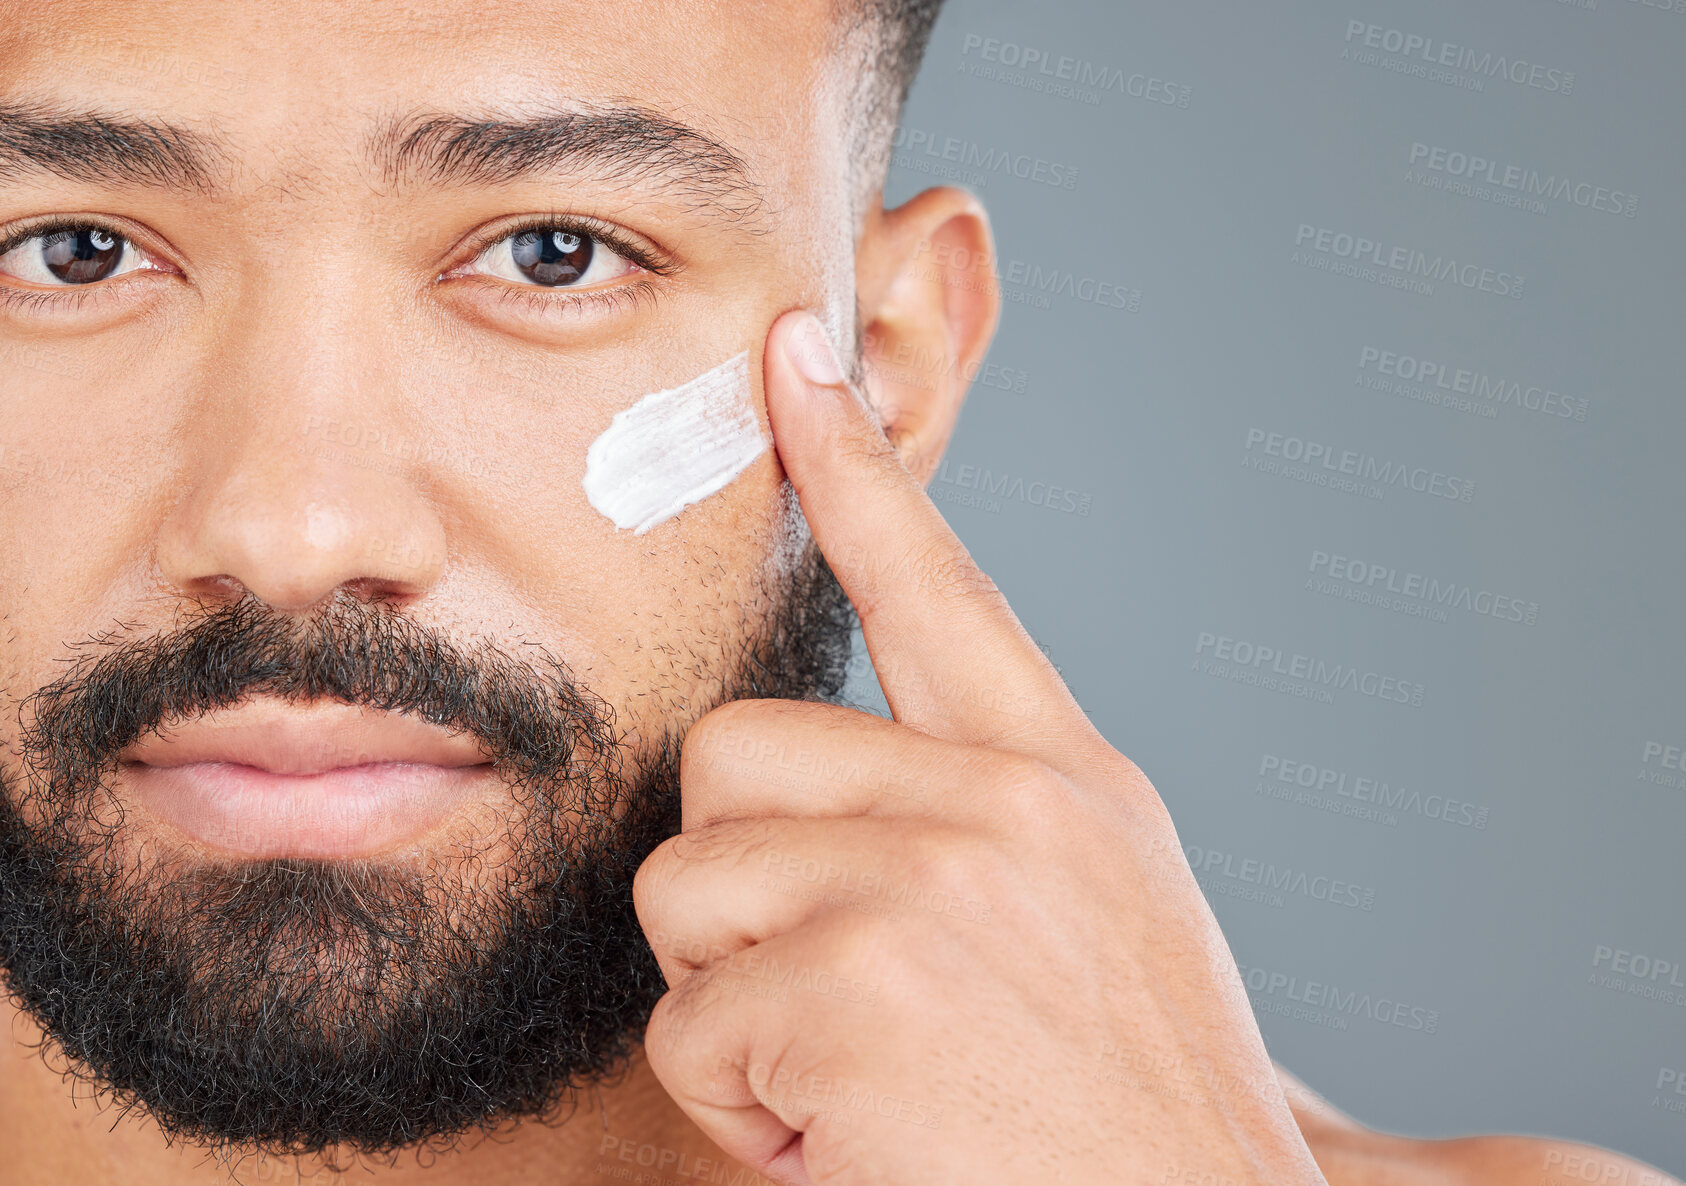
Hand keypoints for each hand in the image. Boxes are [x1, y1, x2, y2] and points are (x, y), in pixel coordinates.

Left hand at [633, 310, 1327, 1185]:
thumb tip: (833, 782)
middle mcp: (1003, 803)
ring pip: (686, 891)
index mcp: (1063, 781)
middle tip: (835, 997)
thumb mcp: (1101, 917)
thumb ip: (986, 817)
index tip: (789, 356)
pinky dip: (743, 1111)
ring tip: (864, 1082)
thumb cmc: (1131, 1109)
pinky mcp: (856, 985)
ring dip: (740, 1010)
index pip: (940, 586)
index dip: (855, 464)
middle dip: (737, 885)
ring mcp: (928, 883)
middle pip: (725, 756)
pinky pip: (689, 1028)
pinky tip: (856, 1143)